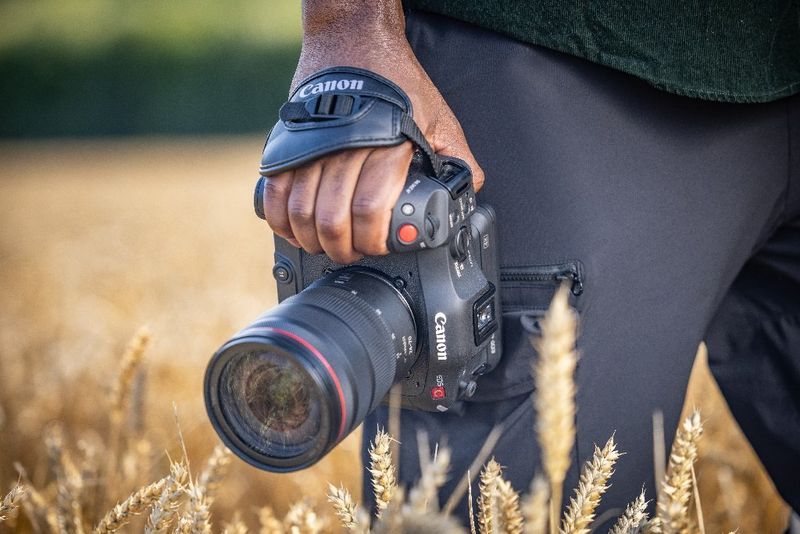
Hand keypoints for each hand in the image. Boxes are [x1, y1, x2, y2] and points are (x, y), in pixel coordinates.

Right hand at [261, 7, 483, 263]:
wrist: (353, 40)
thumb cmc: (395, 80)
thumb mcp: (439, 118)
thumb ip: (457, 157)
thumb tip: (470, 188)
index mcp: (385, 146)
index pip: (369, 209)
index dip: (371, 239)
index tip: (377, 247)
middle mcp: (344, 148)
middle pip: (332, 217)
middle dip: (342, 248)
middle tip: (351, 254)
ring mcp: (311, 147)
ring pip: (301, 210)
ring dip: (311, 239)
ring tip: (325, 246)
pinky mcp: (288, 144)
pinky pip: (273, 191)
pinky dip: (279, 218)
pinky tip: (292, 229)